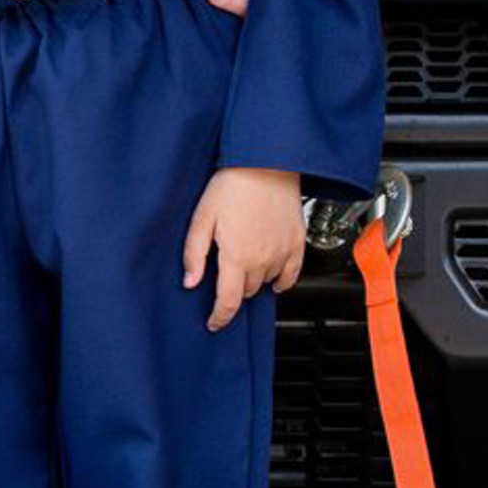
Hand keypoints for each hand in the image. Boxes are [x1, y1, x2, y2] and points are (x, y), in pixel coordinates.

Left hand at [183, 167, 304, 331]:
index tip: (213, 323)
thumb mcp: (202, 219)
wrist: (266, 164)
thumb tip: (190, 282)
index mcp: (237, 256)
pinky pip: (292, 275)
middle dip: (233, 288)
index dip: (219, 317)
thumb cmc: (232, 186)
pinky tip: (273, 276)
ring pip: (266, 282)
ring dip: (254, 279)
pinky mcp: (297, 243)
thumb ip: (194, 254)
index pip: (229, 302)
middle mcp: (263, 259)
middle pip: (246, 291)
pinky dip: (281, 280)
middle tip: (225, 272)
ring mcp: (283, 253)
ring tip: (245, 259)